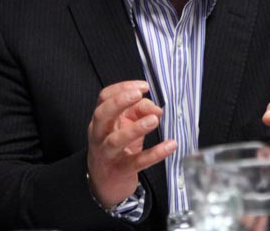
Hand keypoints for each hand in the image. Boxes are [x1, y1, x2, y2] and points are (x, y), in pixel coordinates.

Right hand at [86, 80, 176, 207]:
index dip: (122, 89)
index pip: (104, 98)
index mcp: (100, 120)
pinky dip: (155, 153)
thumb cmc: (117, 148)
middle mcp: (99, 136)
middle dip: (119, 102)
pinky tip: (170, 145)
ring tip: (154, 120)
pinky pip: (138, 162)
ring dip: (136, 128)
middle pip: (102, 115)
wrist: (106, 183)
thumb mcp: (125, 126)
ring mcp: (108, 154)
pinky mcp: (121, 171)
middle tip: (139, 96)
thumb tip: (156, 108)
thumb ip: (139, 111)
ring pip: (116, 140)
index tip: (143, 87)